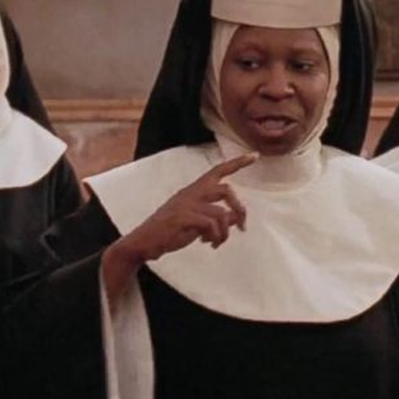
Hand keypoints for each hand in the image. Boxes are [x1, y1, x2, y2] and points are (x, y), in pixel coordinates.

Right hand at [102, 154, 255, 296]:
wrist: (143, 242)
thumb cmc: (171, 231)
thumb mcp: (198, 222)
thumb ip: (218, 217)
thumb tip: (237, 217)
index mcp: (194, 190)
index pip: (218, 171)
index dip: (237, 163)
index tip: (254, 155)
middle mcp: (191, 193)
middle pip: (226, 189)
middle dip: (240, 208)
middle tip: (242, 226)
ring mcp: (186, 205)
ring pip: (221, 213)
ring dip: (225, 232)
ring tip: (217, 242)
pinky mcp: (183, 218)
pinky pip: (211, 225)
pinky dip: (215, 237)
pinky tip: (208, 243)